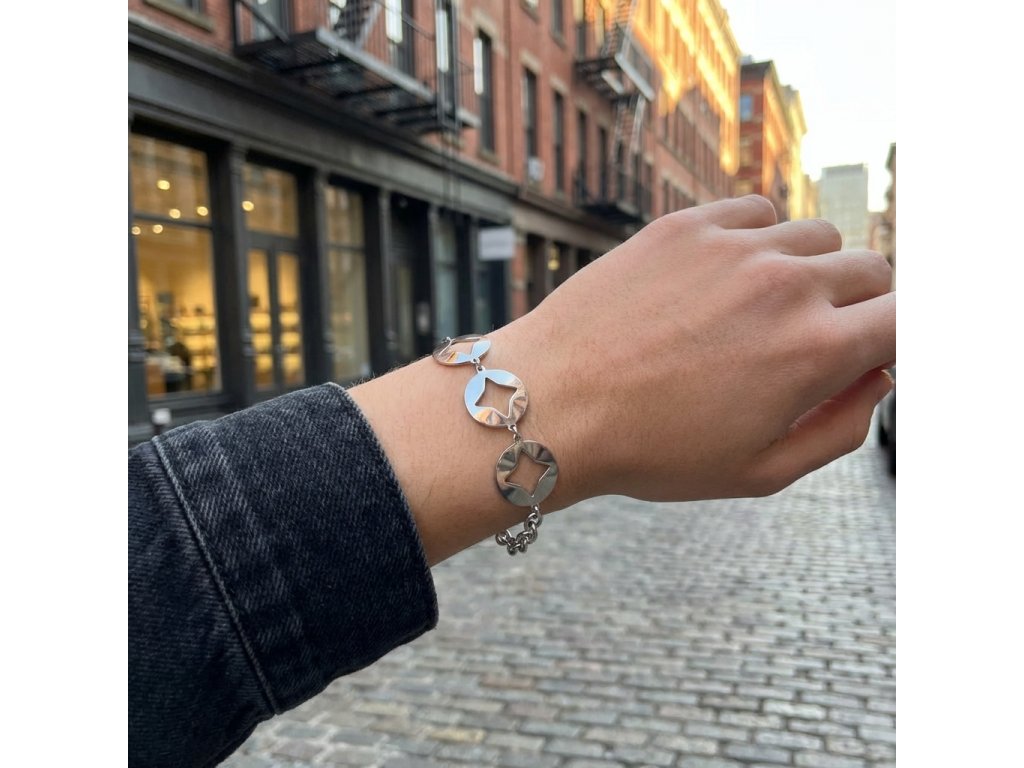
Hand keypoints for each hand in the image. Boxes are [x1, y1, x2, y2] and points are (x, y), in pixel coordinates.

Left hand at [351, 196, 894, 563]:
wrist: (551, 404)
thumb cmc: (650, 450)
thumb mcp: (760, 472)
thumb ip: (840, 428)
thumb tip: (876, 379)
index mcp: (815, 351)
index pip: (906, 319)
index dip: (898, 338)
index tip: (873, 352)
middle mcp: (785, 285)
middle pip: (871, 271)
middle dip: (861, 307)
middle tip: (818, 338)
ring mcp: (733, 247)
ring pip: (815, 237)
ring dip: (810, 271)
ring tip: (764, 311)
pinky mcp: (686, 225)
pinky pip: (756, 212)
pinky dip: (760, 238)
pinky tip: (729, 275)